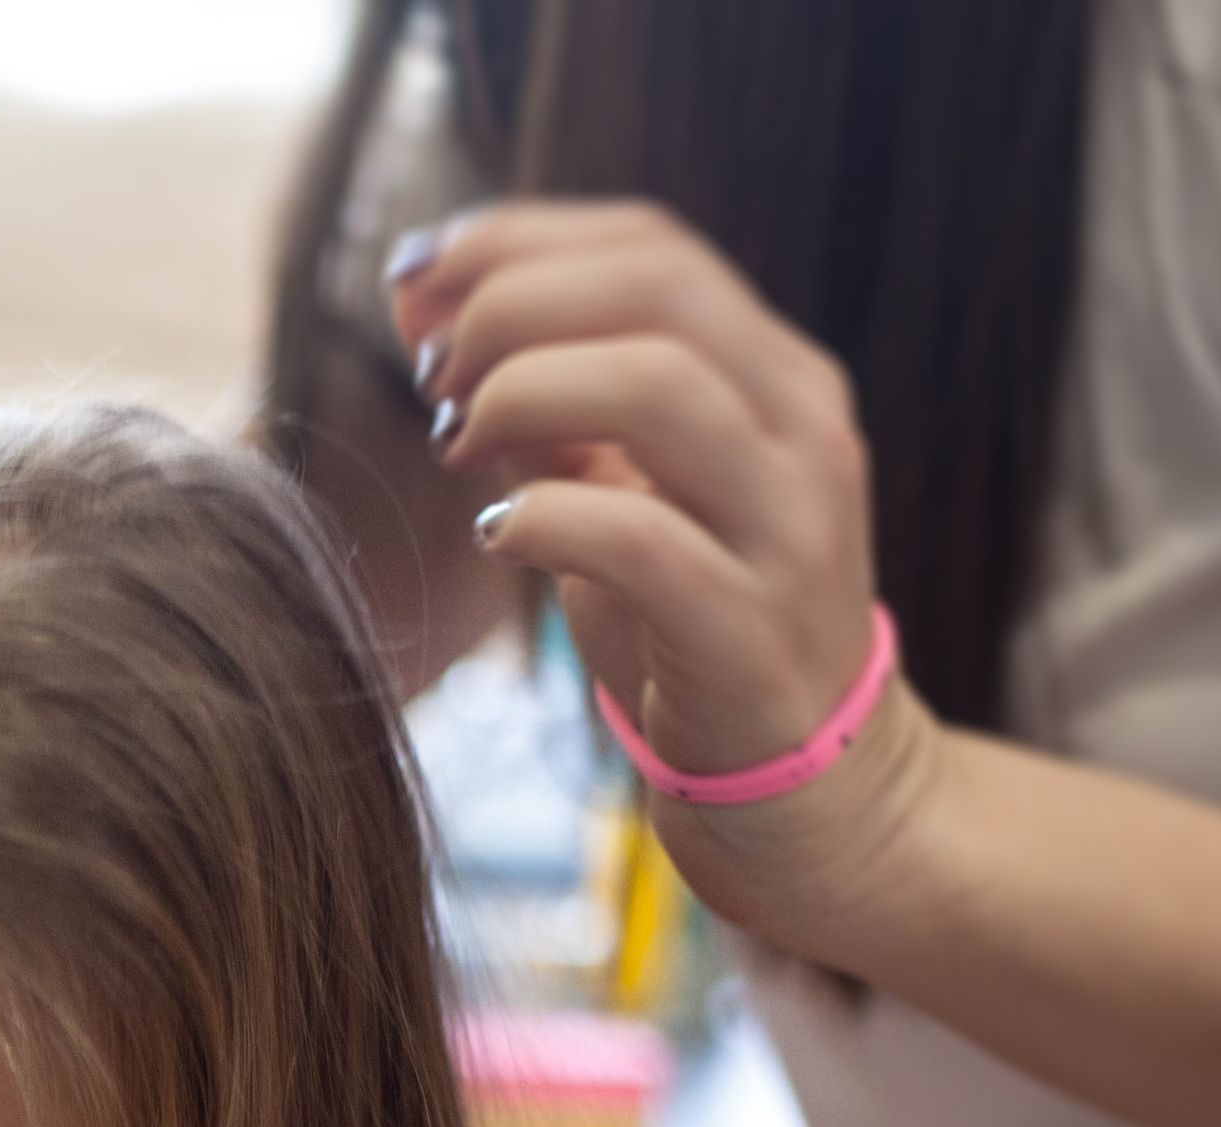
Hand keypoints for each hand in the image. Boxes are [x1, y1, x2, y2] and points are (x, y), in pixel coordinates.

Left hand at [395, 200, 940, 951]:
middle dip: (514, 307)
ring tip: (457, 444)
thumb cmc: (690, 627)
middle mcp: (801, 431)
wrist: (805, 789)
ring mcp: (791, 530)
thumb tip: (418, 301)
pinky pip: (644, 540)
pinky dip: (548, 518)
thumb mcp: (619, 489)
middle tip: (432, 374)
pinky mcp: (751, 633)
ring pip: (663, 388)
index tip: (415, 279)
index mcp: (775, 374)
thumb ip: (541, 401)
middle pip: (659, 288)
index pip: (652, 244)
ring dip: (525, 394)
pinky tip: (498, 535)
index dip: (518, 242)